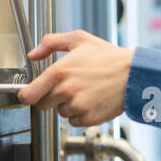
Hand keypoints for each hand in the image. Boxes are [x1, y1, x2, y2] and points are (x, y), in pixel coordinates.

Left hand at [17, 30, 134, 126]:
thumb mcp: (79, 39)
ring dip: (67, 105)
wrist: (133, 75)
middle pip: (43, 105)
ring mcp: (77, 106)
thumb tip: (33, 54)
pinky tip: (90, 101)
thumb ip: (50, 42)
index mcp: (59, 71)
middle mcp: (66, 91)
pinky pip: (74, 121)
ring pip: (60, 112)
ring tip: (84, 91)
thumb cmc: (108, 57)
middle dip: (50, 97)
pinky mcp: (88, 118)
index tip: (29, 94)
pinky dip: (79, 114)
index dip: (27, 95)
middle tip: (66, 87)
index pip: (29, 94)